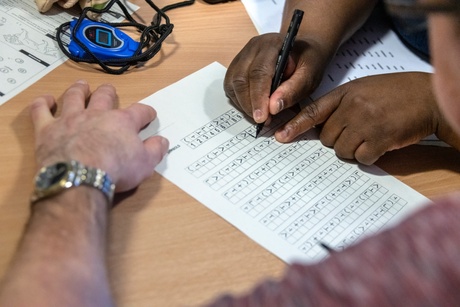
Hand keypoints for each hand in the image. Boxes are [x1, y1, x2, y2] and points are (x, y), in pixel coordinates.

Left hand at [30, 80, 168, 191]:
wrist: (80, 177)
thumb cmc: (115, 170)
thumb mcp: (145, 164)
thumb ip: (155, 150)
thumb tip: (163, 141)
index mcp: (122, 122)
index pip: (139, 111)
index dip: (146, 112)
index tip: (149, 114)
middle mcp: (96, 115)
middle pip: (104, 97)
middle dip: (108, 93)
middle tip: (109, 90)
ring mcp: (70, 119)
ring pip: (74, 97)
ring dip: (78, 90)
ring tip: (81, 86)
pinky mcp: (48, 129)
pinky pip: (41, 111)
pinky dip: (42, 104)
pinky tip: (45, 100)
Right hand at [224, 33, 329, 123]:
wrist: (302, 52)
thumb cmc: (307, 63)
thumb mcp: (310, 75)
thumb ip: (294, 90)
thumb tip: (273, 108)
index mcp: (272, 44)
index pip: (259, 72)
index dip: (259, 97)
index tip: (263, 117)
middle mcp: (252, 48)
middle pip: (241, 79)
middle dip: (249, 104)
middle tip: (262, 121)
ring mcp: (242, 57)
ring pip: (232, 84)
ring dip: (244, 105)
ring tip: (260, 116)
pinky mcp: (236, 67)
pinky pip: (231, 87)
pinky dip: (240, 102)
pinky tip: (254, 108)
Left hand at [275, 72, 439, 164]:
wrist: (427, 97)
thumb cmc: (394, 93)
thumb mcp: (363, 89)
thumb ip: (340, 105)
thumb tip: (320, 128)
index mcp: (345, 93)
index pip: (313, 111)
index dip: (295, 126)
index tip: (280, 137)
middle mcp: (352, 107)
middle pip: (326, 138)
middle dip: (337, 140)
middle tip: (356, 132)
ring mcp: (366, 123)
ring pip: (341, 150)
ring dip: (353, 150)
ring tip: (370, 136)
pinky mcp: (380, 139)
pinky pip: (361, 158)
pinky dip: (368, 156)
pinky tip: (380, 143)